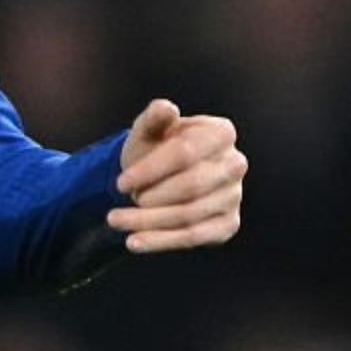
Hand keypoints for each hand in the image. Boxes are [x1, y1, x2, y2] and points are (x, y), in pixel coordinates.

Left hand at [109, 100, 243, 253]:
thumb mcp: (149, 131)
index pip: (186, 152)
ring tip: (116, 221)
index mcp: (221, 133)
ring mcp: (234, 196)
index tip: (120, 183)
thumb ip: (154, 117)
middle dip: (151, 198)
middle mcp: (235, 164)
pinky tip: (134, 242)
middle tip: (120, 201)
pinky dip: (161, 241)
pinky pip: (194, 237)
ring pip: (189, 215)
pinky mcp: (228, 224)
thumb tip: (165, 108)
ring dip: (148, 222)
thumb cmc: (155, 149)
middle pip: (191, 186)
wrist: (160, 178)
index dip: (151, 170)